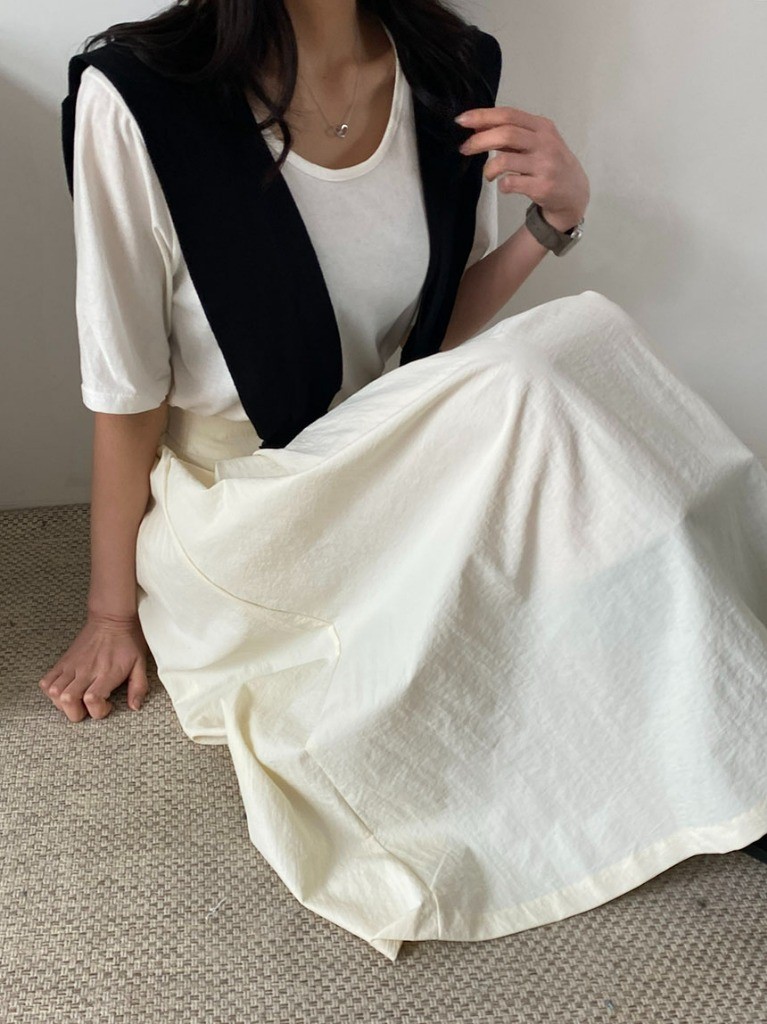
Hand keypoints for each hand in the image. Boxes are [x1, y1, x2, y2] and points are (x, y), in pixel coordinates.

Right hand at [38, 612, 149, 722]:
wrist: (111, 617)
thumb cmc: (127, 640)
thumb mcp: (140, 663)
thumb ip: (139, 687)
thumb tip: (135, 706)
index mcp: (107, 672)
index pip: (92, 699)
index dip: (97, 711)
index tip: (106, 706)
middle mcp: (87, 670)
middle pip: (68, 700)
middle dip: (77, 713)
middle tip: (88, 707)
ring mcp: (72, 666)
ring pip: (54, 692)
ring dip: (62, 704)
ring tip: (76, 700)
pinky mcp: (63, 661)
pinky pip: (46, 681)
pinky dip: (50, 691)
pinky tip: (64, 690)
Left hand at [455, 105, 589, 231]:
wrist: (574, 192)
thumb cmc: (549, 163)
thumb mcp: (535, 142)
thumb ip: (510, 134)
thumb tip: (477, 124)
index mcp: (542, 127)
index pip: (508, 115)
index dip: (483, 116)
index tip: (461, 121)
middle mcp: (545, 143)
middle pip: (506, 134)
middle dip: (480, 140)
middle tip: (465, 148)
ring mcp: (545, 166)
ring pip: (505, 161)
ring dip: (488, 168)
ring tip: (488, 174)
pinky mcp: (542, 187)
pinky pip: (511, 183)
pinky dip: (502, 185)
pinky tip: (503, 185)